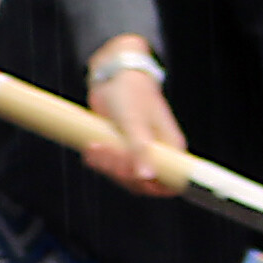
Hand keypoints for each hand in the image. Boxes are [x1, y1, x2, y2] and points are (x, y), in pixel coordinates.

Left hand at [91, 66, 193, 195]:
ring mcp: (138, 152)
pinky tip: (91, 149)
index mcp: (171, 147)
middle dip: (122, 171)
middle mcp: (157, 153)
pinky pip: (112, 166)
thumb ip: (140, 150)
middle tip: (107, 150)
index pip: (171, 182)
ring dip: (108, 165)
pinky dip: (101, 161)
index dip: (153, 187)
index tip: (132, 175)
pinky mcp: (121, 149)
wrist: (113, 76)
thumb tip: (146, 177)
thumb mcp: (134, 122)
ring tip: (95, 146)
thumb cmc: (131, 93)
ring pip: (125, 175)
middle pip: (142, 182)